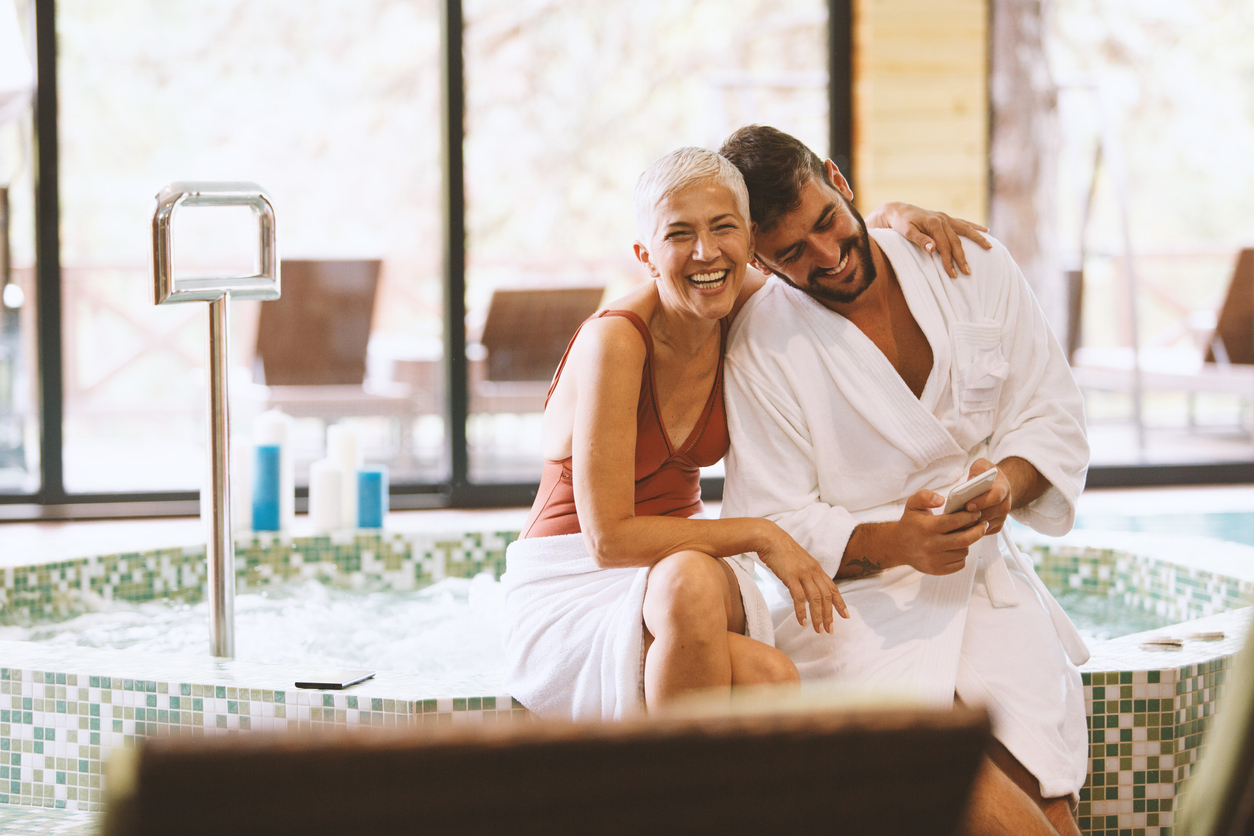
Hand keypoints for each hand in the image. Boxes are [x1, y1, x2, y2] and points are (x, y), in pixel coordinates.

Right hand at [757, 524, 848, 633]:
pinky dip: (802, 611)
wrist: (770, 538)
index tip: (845, 616)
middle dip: (830, 615)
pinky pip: (799, 597)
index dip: (840, 603)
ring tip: (818, 630)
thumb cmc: (782, 550)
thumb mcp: (800, 561)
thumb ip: (806, 573)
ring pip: (815, 598)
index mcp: (816, 568)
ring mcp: (803, 573)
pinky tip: (802, 622)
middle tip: (830, 630)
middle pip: (826, 596)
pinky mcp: (791, 576)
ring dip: (818, 616)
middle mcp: (813, 571)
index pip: (832, 588)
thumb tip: (808, 585)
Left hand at [866, 201, 991, 277]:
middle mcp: (942, 219)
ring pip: (965, 230)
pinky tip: (986, 230)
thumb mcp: (906, 232)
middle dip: (962, 257)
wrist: (897, 210)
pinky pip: (963, 223)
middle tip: (968, 272)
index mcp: (933, 223)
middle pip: (956, 241)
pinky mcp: (946, 218)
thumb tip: (933, 249)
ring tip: (989, 248)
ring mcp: (945, 218)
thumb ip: (920, 240)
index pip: (944, 246)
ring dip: (977, 239)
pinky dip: (974, 227)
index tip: (953, 274)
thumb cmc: (900, 223)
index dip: (949, 260)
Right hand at [891, 488, 987, 574]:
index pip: (954, 522)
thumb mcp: (913, 504)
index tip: (977, 513)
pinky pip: (960, 563)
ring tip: (964, 535)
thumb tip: (941, 500)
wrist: (897, 546)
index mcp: (926, 527)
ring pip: (963, 551)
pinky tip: (956, 547)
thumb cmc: (910, 523)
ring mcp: (934, 560)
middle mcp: (930, 545)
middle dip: (978, 531)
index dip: (969, 517)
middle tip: (984, 524)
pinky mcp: (937, 570)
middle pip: (964, 539)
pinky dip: (961, 555)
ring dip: (967, 542)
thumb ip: (925, 496)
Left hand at [961, 459, 1013, 534]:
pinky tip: (957, 526)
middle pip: (988, 514)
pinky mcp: (996, 527)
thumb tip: (971, 480)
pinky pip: (982, 532)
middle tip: (954, 517)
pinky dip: (970, 530)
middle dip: (971, 516)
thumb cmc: (987, 475)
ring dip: (969, 524)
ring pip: (983, 525)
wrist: (998, 487)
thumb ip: (978, 469)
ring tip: (952, 522)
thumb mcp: (983, 465)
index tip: (968, 505)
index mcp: (1003, 489)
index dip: (982, 502)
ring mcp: (1002, 518)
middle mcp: (1005, 505)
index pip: (995, 497)